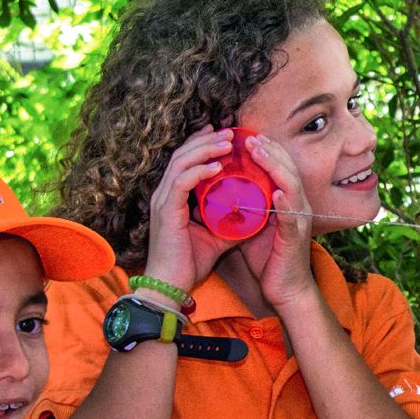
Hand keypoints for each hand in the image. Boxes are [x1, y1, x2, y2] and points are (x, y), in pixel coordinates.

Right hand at [143, 126, 238, 292]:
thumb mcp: (218, 235)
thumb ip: (232, 219)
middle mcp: (164, 194)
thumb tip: (257, 210)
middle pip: (183, 154)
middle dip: (207, 140)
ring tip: (228, 142)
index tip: (225, 134)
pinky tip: (218, 166)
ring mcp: (163, 201)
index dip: (203, 144)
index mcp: (174, 197)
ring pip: (181, 162)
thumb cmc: (190, 263)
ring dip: (205, 149)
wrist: (170, 287)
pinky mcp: (166, 212)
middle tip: (230, 131)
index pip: (186, 161)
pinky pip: (181, 182)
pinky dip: (200, 171)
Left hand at [238, 134, 315, 308]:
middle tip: (250, 137)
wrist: (285, 290)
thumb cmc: (268, 258)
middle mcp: (298, 206)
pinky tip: (277, 193)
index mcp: (287, 202)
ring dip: (276, 167)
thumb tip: (221, 189)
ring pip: (292, 186)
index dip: (267, 150)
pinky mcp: (296, 239)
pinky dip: (285, 204)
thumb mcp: (253, 225)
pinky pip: (293, 218)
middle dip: (270, 151)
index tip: (247, 136)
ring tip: (259, 153)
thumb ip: (244, 206)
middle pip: (288, 169)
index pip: (280, 167)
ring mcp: (299, 221)